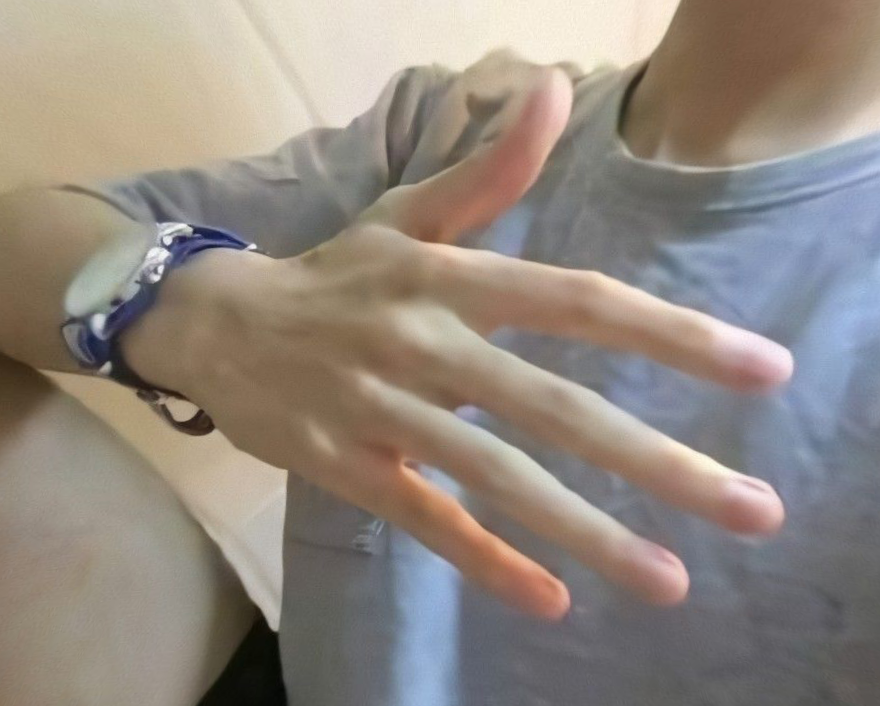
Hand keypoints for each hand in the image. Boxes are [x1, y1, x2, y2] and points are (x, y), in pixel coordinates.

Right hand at [124, 67, 790, 620]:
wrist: (215, 322)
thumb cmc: (332, 274)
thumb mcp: (407, 218)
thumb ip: (490, 172)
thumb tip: (556, 92)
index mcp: (447, 278)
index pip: (576, 300)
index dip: (670, 333)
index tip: (760, 371)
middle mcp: (422, 341)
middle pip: (554, 405)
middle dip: (659, 461)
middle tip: (753, 510)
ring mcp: (380, 407)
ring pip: (496, 474)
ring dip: (587, 531)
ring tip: (671, 580)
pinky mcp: (343, 463)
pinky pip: (424, 517)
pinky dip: (485, 558)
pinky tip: (549, 598)